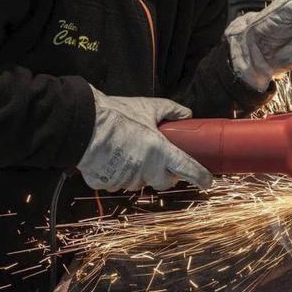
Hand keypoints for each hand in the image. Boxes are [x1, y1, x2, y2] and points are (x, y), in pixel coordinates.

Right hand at [77, 87, 212, 191]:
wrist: (83, 123)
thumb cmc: (117, 115)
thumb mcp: (148, 107)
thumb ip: (171, 111)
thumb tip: (187, 114)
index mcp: (160, 151)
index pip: (188, 169)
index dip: (201, 177)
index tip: (207, 181)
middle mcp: (146, 169)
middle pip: (164, 181)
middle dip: (165, 173)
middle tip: (159, 158)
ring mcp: (126, 179)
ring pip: (140, 182)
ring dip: (140, 172)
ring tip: (129, 151)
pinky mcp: (108, 184)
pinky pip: (119, 183)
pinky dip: (119, 174)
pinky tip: (113, 158)